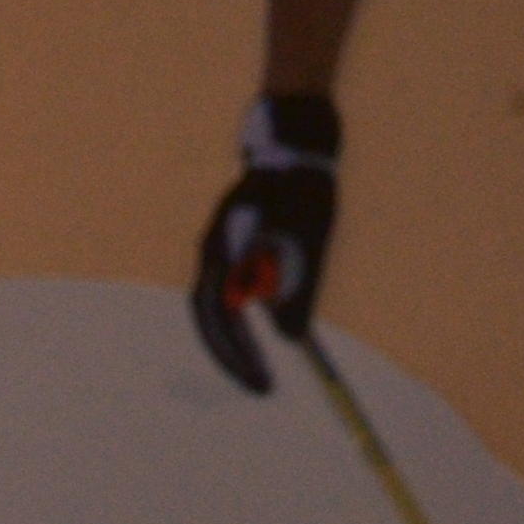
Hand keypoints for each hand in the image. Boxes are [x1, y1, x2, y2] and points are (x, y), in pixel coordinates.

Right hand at [190, 95, 339, 394]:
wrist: (294, 138)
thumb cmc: (304, 183)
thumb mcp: (311, 238)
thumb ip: (299, 287)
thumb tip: (293, 339)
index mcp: (222, 253)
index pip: (220, 320)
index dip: (238, 356)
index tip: (263, 382)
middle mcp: (211, 253)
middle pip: (211, 319)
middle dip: (235, 356)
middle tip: (262, 385)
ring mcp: (217, 247)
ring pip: (217, 306)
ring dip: (238, 337)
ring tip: (263, 361)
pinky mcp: (231, 242)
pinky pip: (230, 289)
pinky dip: (244, 315)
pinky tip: (266, 322)